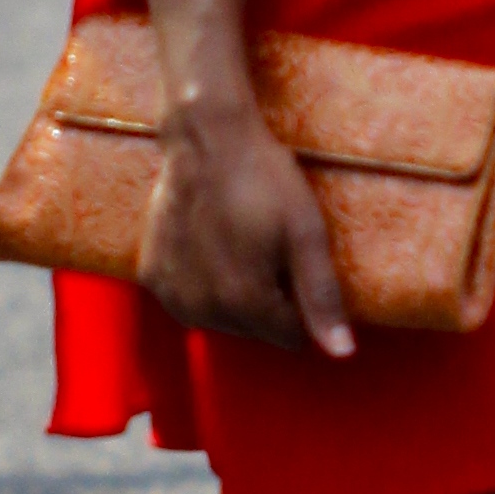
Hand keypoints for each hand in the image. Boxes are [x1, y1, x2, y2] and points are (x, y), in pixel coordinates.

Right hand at [137, 96, 354, 357]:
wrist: (205, 139)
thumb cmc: (263, 180)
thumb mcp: (306, 234)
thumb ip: (321, 297)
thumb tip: (342, 354)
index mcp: (245, 302)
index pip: (289, 335)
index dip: (301, 304)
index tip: (297, 262)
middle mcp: (203, 309)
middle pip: (255, 330)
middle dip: (269, 301)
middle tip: (270, 249)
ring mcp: (172, 294)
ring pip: (221, 319)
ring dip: (235, 295)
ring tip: (242, 246)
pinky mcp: (152, 276)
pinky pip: (188, 301)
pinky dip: (203, 285)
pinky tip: (212, 249)